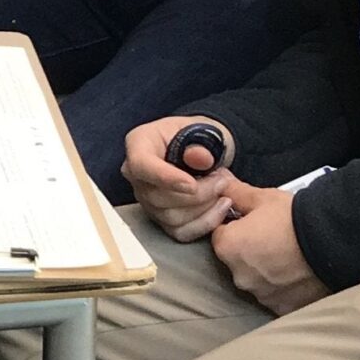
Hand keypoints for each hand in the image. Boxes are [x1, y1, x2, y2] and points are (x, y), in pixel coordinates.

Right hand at [121, 114, 241, 241]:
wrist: (202, 151)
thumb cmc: (197, 137)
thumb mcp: (202, 128)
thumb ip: (201, 143)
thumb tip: (201, 158)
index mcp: (139, 144)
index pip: (141, 166)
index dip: (166, 178)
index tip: (191, 184)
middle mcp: (136, 175)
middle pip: (158, 196)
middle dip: (198, 193)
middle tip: (223, 180)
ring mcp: (146, 199)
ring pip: (171, 217)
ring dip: (204, 207)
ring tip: (223, 190)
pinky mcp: (160, 219)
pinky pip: (180, 231)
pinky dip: (205, 223)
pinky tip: (219, 207)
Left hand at [209, 179, 328, 314]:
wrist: (334, 241)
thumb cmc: (295, 217)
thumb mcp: (264, 198)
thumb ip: (236, 193)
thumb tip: (221, 182)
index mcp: (228, 247)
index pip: (221, 236)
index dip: (236, 227)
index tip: (254, 224)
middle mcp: (239, 275)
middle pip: (238, 261)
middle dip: (250, 251)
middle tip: (275, 238)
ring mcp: (261, 294)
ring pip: (257, 280)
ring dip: (267, 271)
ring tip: (290, 256)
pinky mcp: (281, 307)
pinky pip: (276, 296)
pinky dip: (284, 287)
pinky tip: (298, 273)